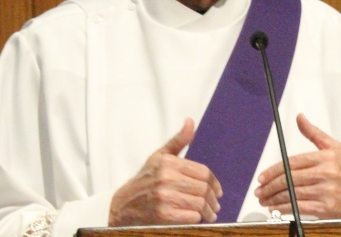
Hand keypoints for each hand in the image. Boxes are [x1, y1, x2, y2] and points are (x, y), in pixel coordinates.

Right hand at [108, 118, 222, 225]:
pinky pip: (190, 217)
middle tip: (216, 205)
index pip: (203, 172)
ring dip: (208, 211)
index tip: (218, 191)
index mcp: (168, 163)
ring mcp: (165, 197)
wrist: (123, 205)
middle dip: (213, 199)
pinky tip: (197, 218)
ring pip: (199, 203)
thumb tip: (191, 121)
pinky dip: (196, 218)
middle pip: (203, 189)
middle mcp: (167, 178)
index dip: (214, 182)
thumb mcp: (159, 156)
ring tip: (210, 214)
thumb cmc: (145, 179)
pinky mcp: (163, 215)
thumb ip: (178, 140)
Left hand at [254, 113, 340, 218]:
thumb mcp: (334, 148)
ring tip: (263, 199)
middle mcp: (327, 173)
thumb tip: (300, 118)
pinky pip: (299, 207)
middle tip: (259, 189)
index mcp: (327, 157)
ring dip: (274, 198)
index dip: (274, 170)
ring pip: (293, 194)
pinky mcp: (326, 208)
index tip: (262, 176)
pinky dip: (284, 208)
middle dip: (270, 186)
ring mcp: (327, 192)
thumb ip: (314, 133)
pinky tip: (275, 207)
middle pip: (291, 179)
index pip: (294, 162)